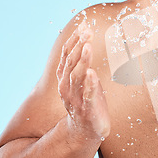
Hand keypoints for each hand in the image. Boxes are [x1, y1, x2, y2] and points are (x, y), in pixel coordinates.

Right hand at [56, 21, 110, 139]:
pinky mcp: (87, 110)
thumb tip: (86, 38)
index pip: (67, 55)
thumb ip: (82, 62)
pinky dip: (90, 84)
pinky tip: (92, 73)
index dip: (74, 40)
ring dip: (82, 61)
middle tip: (87, 32)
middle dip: (79, 46)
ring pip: (77, 77)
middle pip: (71, 63)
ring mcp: (76, 99)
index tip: (83, 26)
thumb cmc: (87, 101)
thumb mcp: (83, 79)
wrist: (86, 131)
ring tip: (87, 47)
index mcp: (65, 78)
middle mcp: (67, 87)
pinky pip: (88, 95)